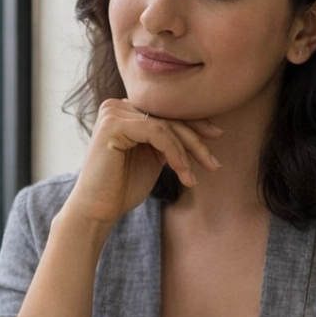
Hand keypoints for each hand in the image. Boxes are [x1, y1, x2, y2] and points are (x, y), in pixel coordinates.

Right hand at [63, 100, 222, 224]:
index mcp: (126, 111)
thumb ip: (169, 139)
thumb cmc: (123, 187)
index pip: (166, 112)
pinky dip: (174, 152)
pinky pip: (156, 132)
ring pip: (165, 125)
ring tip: (196, 176)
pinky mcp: (112, 124)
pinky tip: (183, 172)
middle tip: (214, 163)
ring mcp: (113, 112)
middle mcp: (117, 106)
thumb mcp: (154, 157)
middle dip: (196, 140)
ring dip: (187, 152)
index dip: (194, 124)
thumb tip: (204, 128)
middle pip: (168, 116)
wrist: (98, 210)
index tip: (217, 137)